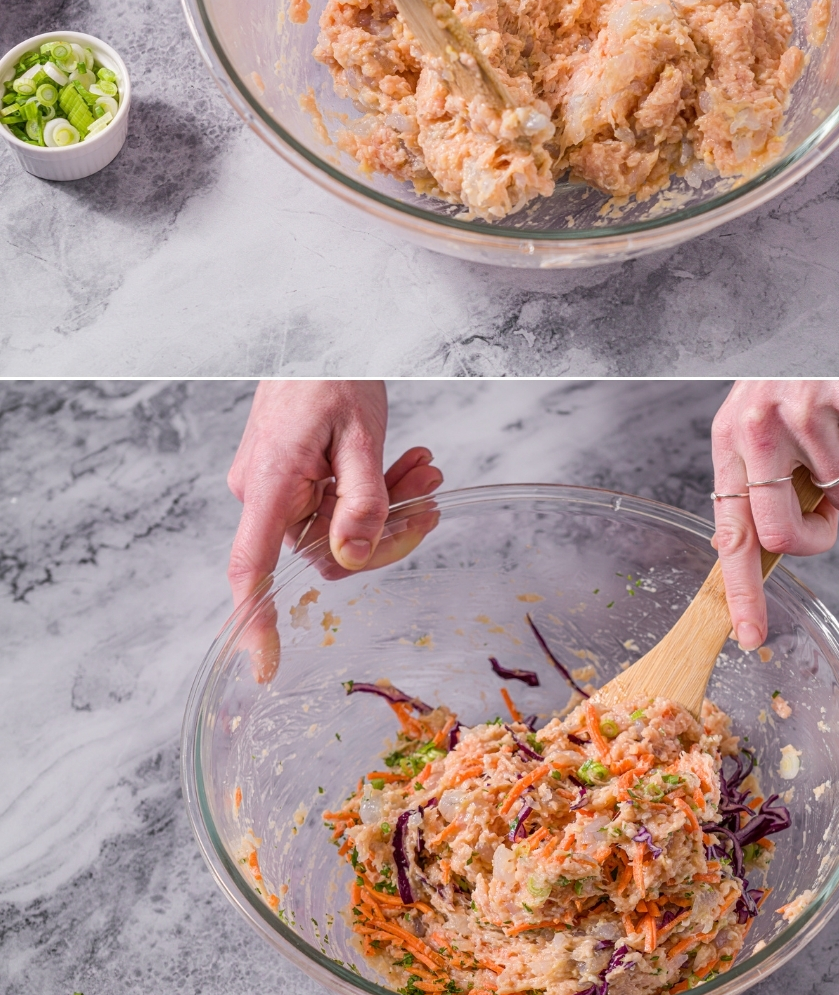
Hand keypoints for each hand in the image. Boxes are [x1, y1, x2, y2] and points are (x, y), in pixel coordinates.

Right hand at [227, 381, 441, 679]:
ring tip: (425, 469)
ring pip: (337, 526)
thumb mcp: (361, 433)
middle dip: (385, 528)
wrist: (319, 328)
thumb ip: (363, 500)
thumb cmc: (333, 370)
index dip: (258, 621)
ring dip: (387, 504)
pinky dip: (371, 490)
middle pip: (326, 548)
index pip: (252, 569)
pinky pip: (333, 503)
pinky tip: (406, 464)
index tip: (266, 666)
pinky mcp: (290, 477)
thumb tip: (354, 559)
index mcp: (270, 484)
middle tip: (431, 494)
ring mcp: (274, 487)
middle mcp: (263, 493)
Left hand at [710, 381, 838, 649]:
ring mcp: (801, 411)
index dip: (742, 592)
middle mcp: (756, 428)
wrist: (825, 306)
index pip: (730, 534)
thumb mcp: (757, 419)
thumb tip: (778, 541)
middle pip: (785, 534)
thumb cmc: (793, 373)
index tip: (750, 636)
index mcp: (728, 442)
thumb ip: (762, 478)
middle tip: (829, 513)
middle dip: (819, 538)